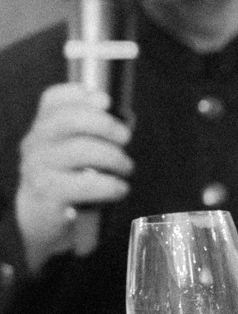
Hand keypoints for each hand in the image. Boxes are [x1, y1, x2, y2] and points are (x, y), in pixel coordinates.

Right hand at [15, 82, 130, 270]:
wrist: (42, 219)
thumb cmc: (69, 180)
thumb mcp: (77, 152)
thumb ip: (93, 133)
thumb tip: (122, 117)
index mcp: (44, 128)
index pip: (53, 99)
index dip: (79, 94)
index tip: (106, 100)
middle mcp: (36, 143)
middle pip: (68, 120)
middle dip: (104, 124)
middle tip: (125, 138)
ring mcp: (38, 168)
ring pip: (79, 150)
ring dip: (113, 157)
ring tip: (125, 168)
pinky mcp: (48, 193)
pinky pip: (84, 183)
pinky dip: (110, 185)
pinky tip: (119, 188)